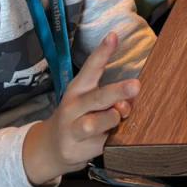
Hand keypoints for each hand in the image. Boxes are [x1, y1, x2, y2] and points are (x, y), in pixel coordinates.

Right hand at [22, 33, 138, 186]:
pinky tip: (110, 137)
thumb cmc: (78, 116)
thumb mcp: (88, 100)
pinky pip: (105, 143)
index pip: (90, 68)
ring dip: (113, 119)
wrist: (51, 147)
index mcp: (77, 89)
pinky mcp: (80, 150)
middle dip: (117, 92)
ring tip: (117, 118)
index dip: (102, 53)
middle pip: (97, 98)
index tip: (113, 36)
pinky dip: (114, 139)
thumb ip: (110, 97)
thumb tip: (129, 101)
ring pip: (97, 123)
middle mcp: (73, 107)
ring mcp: (74, 130)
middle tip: (136, 85)